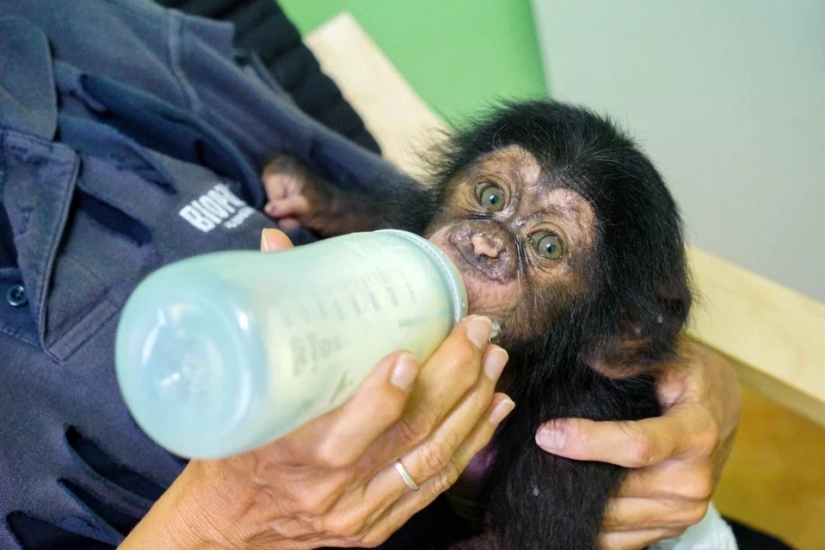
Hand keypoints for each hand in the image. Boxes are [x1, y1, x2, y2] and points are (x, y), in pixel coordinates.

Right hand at [121, 229, 513, 549]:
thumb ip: (262, 318)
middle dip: (454, 378)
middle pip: (408, 434)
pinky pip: (434, 483)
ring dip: (473, 405)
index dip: (383, 397)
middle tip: (476, 330)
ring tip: (494, 360)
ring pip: (432, 457)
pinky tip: (495, 410)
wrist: (226, 529)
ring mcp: (360, 510)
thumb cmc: (228, 457)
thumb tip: (275, 246)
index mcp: (291, 457)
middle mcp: (332, 489)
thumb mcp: (236, 394)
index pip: (345, 434)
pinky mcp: (377, 524)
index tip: (409, 353)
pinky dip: (471, 443)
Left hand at [535, 340, 740, 549]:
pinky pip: (623, 540)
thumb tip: (589, 357)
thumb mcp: (667, 356)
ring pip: (615, 520)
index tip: (546, 433)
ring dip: (576, 502)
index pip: (637, 446)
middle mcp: (695, 480)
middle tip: (532, 456)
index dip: (588, 442)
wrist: (720, 413)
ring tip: (542, 476)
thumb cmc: (689, 378)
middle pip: (620, 492)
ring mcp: (685, 511)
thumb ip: (629, 356)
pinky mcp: (672, 528)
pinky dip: (589, 525)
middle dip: (571, 475)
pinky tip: (563, 502)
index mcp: (696, 433)